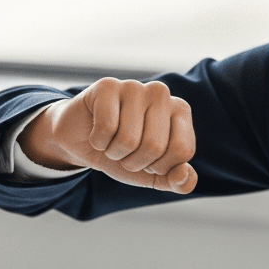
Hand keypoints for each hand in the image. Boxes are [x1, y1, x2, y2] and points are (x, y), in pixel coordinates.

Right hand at [17, 78, 196, 191]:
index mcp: (180, 110)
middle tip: (125, 152)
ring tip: (110, 142)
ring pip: (129, 140)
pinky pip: (106, 128)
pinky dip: (98, 142)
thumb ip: (178, 182)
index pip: (181, 150)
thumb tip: (184, 175)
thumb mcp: (153, 175)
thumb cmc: (123, 154)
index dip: (159, 167)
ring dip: (114, 153)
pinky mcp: (107, 86)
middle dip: (134, 162)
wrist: (84, 143)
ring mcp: (134, 86)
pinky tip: (96, 132)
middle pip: (155, 147)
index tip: (148, 159)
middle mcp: (161, 93)